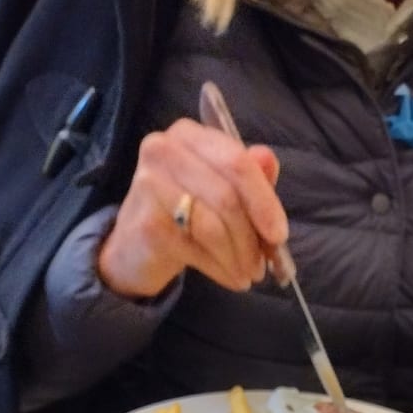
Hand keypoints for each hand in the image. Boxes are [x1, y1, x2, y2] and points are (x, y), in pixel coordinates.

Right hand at [97, 119, 288, 300]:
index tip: (279, 234)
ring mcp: (150, 185)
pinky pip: (199, 250)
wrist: (133, 248)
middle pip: (227, 196)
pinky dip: (222, 269)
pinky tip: (230, 278)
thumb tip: (268, 160)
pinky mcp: (148, 224)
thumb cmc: (183, 214)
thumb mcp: (220, 189)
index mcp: (189, 134)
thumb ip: (247, 175)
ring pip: (214, 226)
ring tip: (247, 274)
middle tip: (263, 264)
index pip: (236, 161)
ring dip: (239, 258)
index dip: (264, 200)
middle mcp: (164, 150)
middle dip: (252, 236)